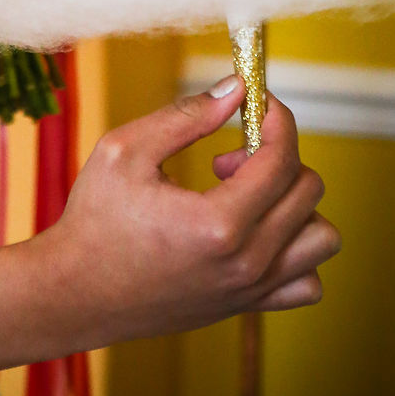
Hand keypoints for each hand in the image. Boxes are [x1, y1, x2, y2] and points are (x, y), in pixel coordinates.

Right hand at [43, 80, 339, 349]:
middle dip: (277, 157)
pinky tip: (254, 233)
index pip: (282, 159)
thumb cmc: (94, 220)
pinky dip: (295, 251)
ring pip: (320, 238)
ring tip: (245, 197)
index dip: (277, 119)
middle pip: (307, 192)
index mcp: (218, 223)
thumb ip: (186, 116)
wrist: (74, 293)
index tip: (258, 102)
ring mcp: (250, 290)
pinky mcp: (245, 306)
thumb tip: (235, 88)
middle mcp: (245, 263)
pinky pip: (307, 281)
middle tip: (229, 155)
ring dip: (293, 204)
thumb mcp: (125, 150)